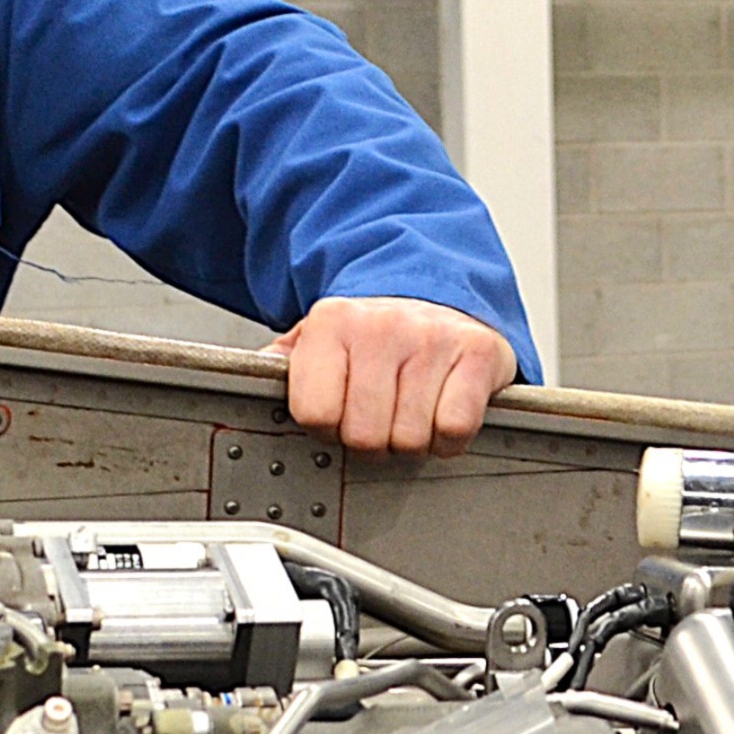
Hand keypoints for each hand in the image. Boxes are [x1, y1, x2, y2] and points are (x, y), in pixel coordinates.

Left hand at [268, 297, 515, 456]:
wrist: (441, 293)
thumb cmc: (376, 333)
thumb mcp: (321, 338)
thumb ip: (284, 363)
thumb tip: (255, 381)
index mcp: (334, 322)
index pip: (315, 413)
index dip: (326, 428)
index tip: (338, 416)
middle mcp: (383, 326)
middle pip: (363, 435)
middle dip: (370, 441)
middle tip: (378, 419)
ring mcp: (433, 338)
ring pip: (409, 438)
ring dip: (410, 440)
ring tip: (410, 413)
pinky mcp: (478, 354)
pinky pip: (453, 428)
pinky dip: (448, 438)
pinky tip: (440, 414)